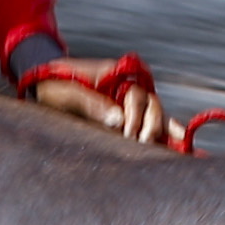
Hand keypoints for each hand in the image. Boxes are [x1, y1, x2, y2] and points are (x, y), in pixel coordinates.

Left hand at [23, 56, 176, 149]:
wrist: (43, 86)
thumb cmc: (54, 86)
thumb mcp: (68, 92)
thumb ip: (91, 103)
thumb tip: (118, 121)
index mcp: (116, 76)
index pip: (137, 95)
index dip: (136, 114)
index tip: (128, 133)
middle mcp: (128, 89)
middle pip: (152, 105)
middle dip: (151, 125)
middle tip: (142, 144)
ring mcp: (129, 104)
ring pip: (157, 116)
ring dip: (165, 131)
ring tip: (179, 147)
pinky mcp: (127, 119)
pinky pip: (150, 126)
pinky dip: (165, 136)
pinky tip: (182, 146)